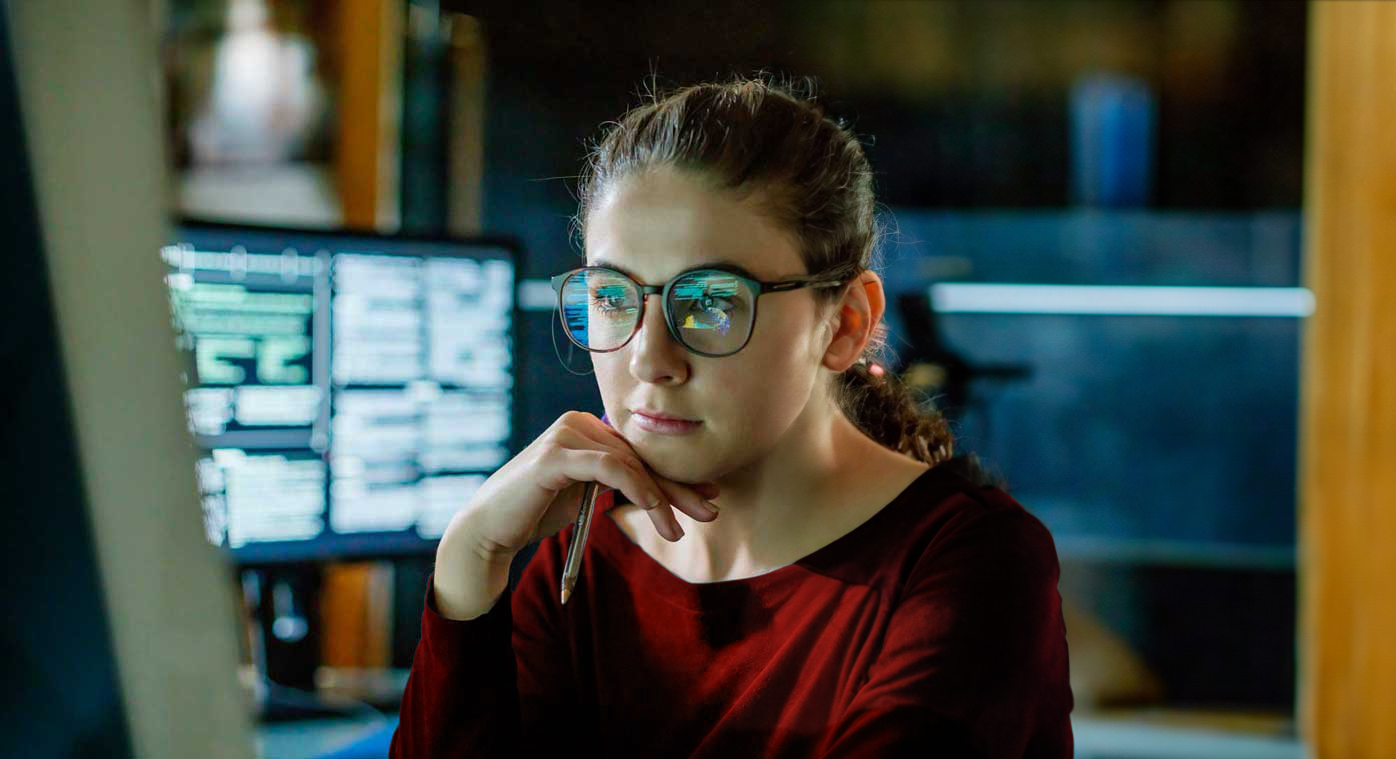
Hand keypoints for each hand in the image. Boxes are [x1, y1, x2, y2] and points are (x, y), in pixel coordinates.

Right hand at [455, 410, 719, 558]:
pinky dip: (638, 490)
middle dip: (678, 487)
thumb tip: (665, 490)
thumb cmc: (537, 512)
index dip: (675, 476)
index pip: (640, 453)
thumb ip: (617, 482)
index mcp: (587, 428)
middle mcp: (577, 422)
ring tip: (678, 531)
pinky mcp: (556, 455)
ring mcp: (565, 434)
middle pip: (640, 457)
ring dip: (660, 499)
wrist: (490, 530)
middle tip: (711, 511)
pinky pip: (610, 468)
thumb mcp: (587, 494)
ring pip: (630, 463)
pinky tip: (656, 513)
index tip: (708, 497)